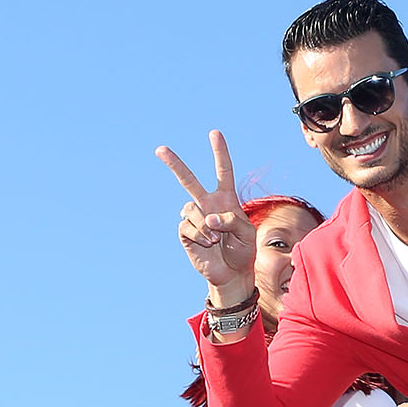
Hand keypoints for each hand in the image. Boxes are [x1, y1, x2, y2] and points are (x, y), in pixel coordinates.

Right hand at [156, 130, 256, 301]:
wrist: (232, 272)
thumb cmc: (243, 249)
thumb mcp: (247, 232)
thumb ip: (231, 220)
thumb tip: (209, 218)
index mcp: (226, 199)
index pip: (223, 171)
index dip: (220, 152)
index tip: (214, 133)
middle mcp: (207, 204)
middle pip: (189, 180)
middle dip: (175, 164)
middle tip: (160, 149)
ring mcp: (195, 218)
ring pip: (191, 210)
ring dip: (206, 226)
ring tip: (216, 239)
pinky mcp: (186, 232)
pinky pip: (188, 226)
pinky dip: (200, 235)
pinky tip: (207, 243)